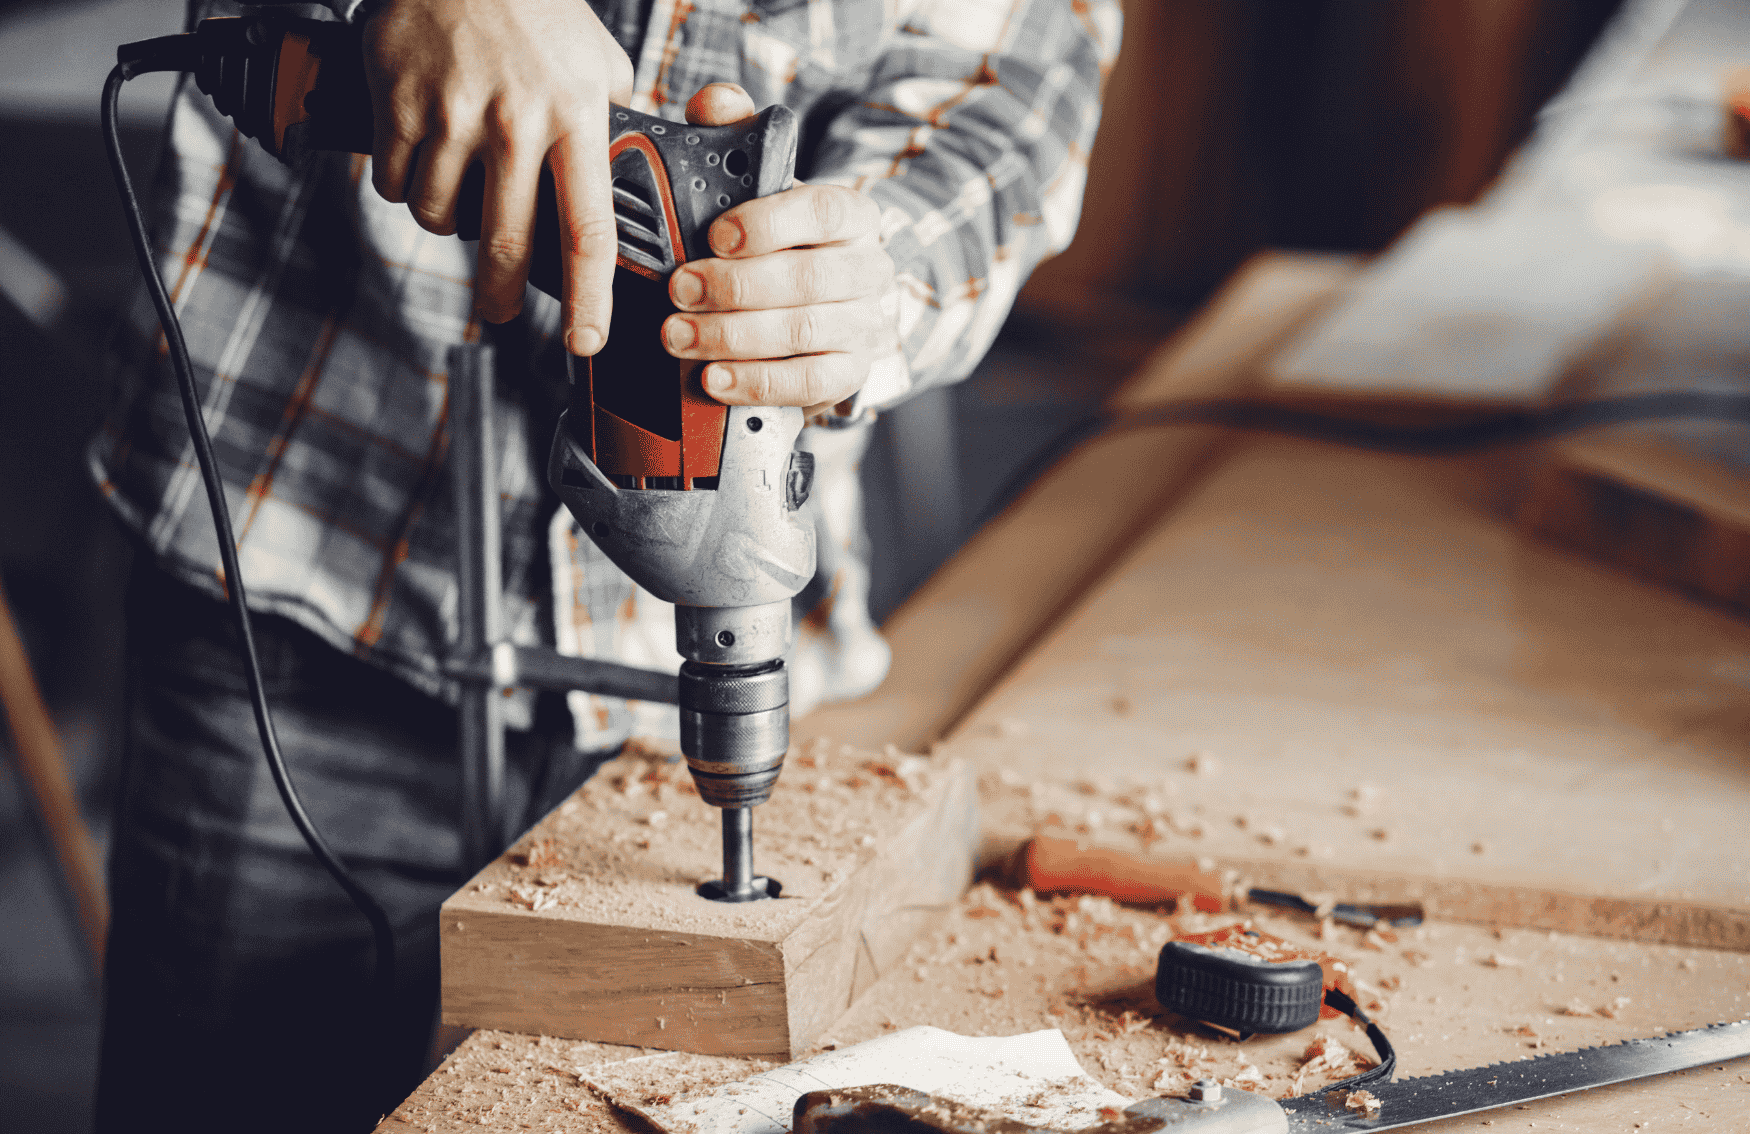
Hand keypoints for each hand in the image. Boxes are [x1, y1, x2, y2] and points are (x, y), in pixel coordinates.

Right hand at [362, 0, 633, 354]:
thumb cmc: (537, 11)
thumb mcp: (600, 64)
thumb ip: (613, 127)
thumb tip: (632, 183)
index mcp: (576, 118)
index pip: (587, 232)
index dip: (587, 299)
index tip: (585, 340)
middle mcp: (516, 122)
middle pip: (505, 244)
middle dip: (500, 294)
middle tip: (498, 311)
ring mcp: (453, 114)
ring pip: (441, 219)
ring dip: (448, 224)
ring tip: (458, 194)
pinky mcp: (398, 105)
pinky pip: (397, 184)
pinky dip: (406, 187)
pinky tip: (422, 159)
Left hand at [662, 85, 898, 417]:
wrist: (808, 312)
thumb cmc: (773, 244)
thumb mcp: (754, 190)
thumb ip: (734, 141)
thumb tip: (717, 102)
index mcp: (850, 215)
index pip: (826, 210)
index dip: (771, 223)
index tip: (717, 235)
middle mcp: (867, 269)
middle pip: (810, 280)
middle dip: (735, 287)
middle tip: (678, 289)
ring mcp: (864, 325)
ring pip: (804, 333)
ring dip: (732, 336)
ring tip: (678, 336)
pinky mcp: (849, 373)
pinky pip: (809, 383)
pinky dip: (757, 382)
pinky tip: (713, 379)